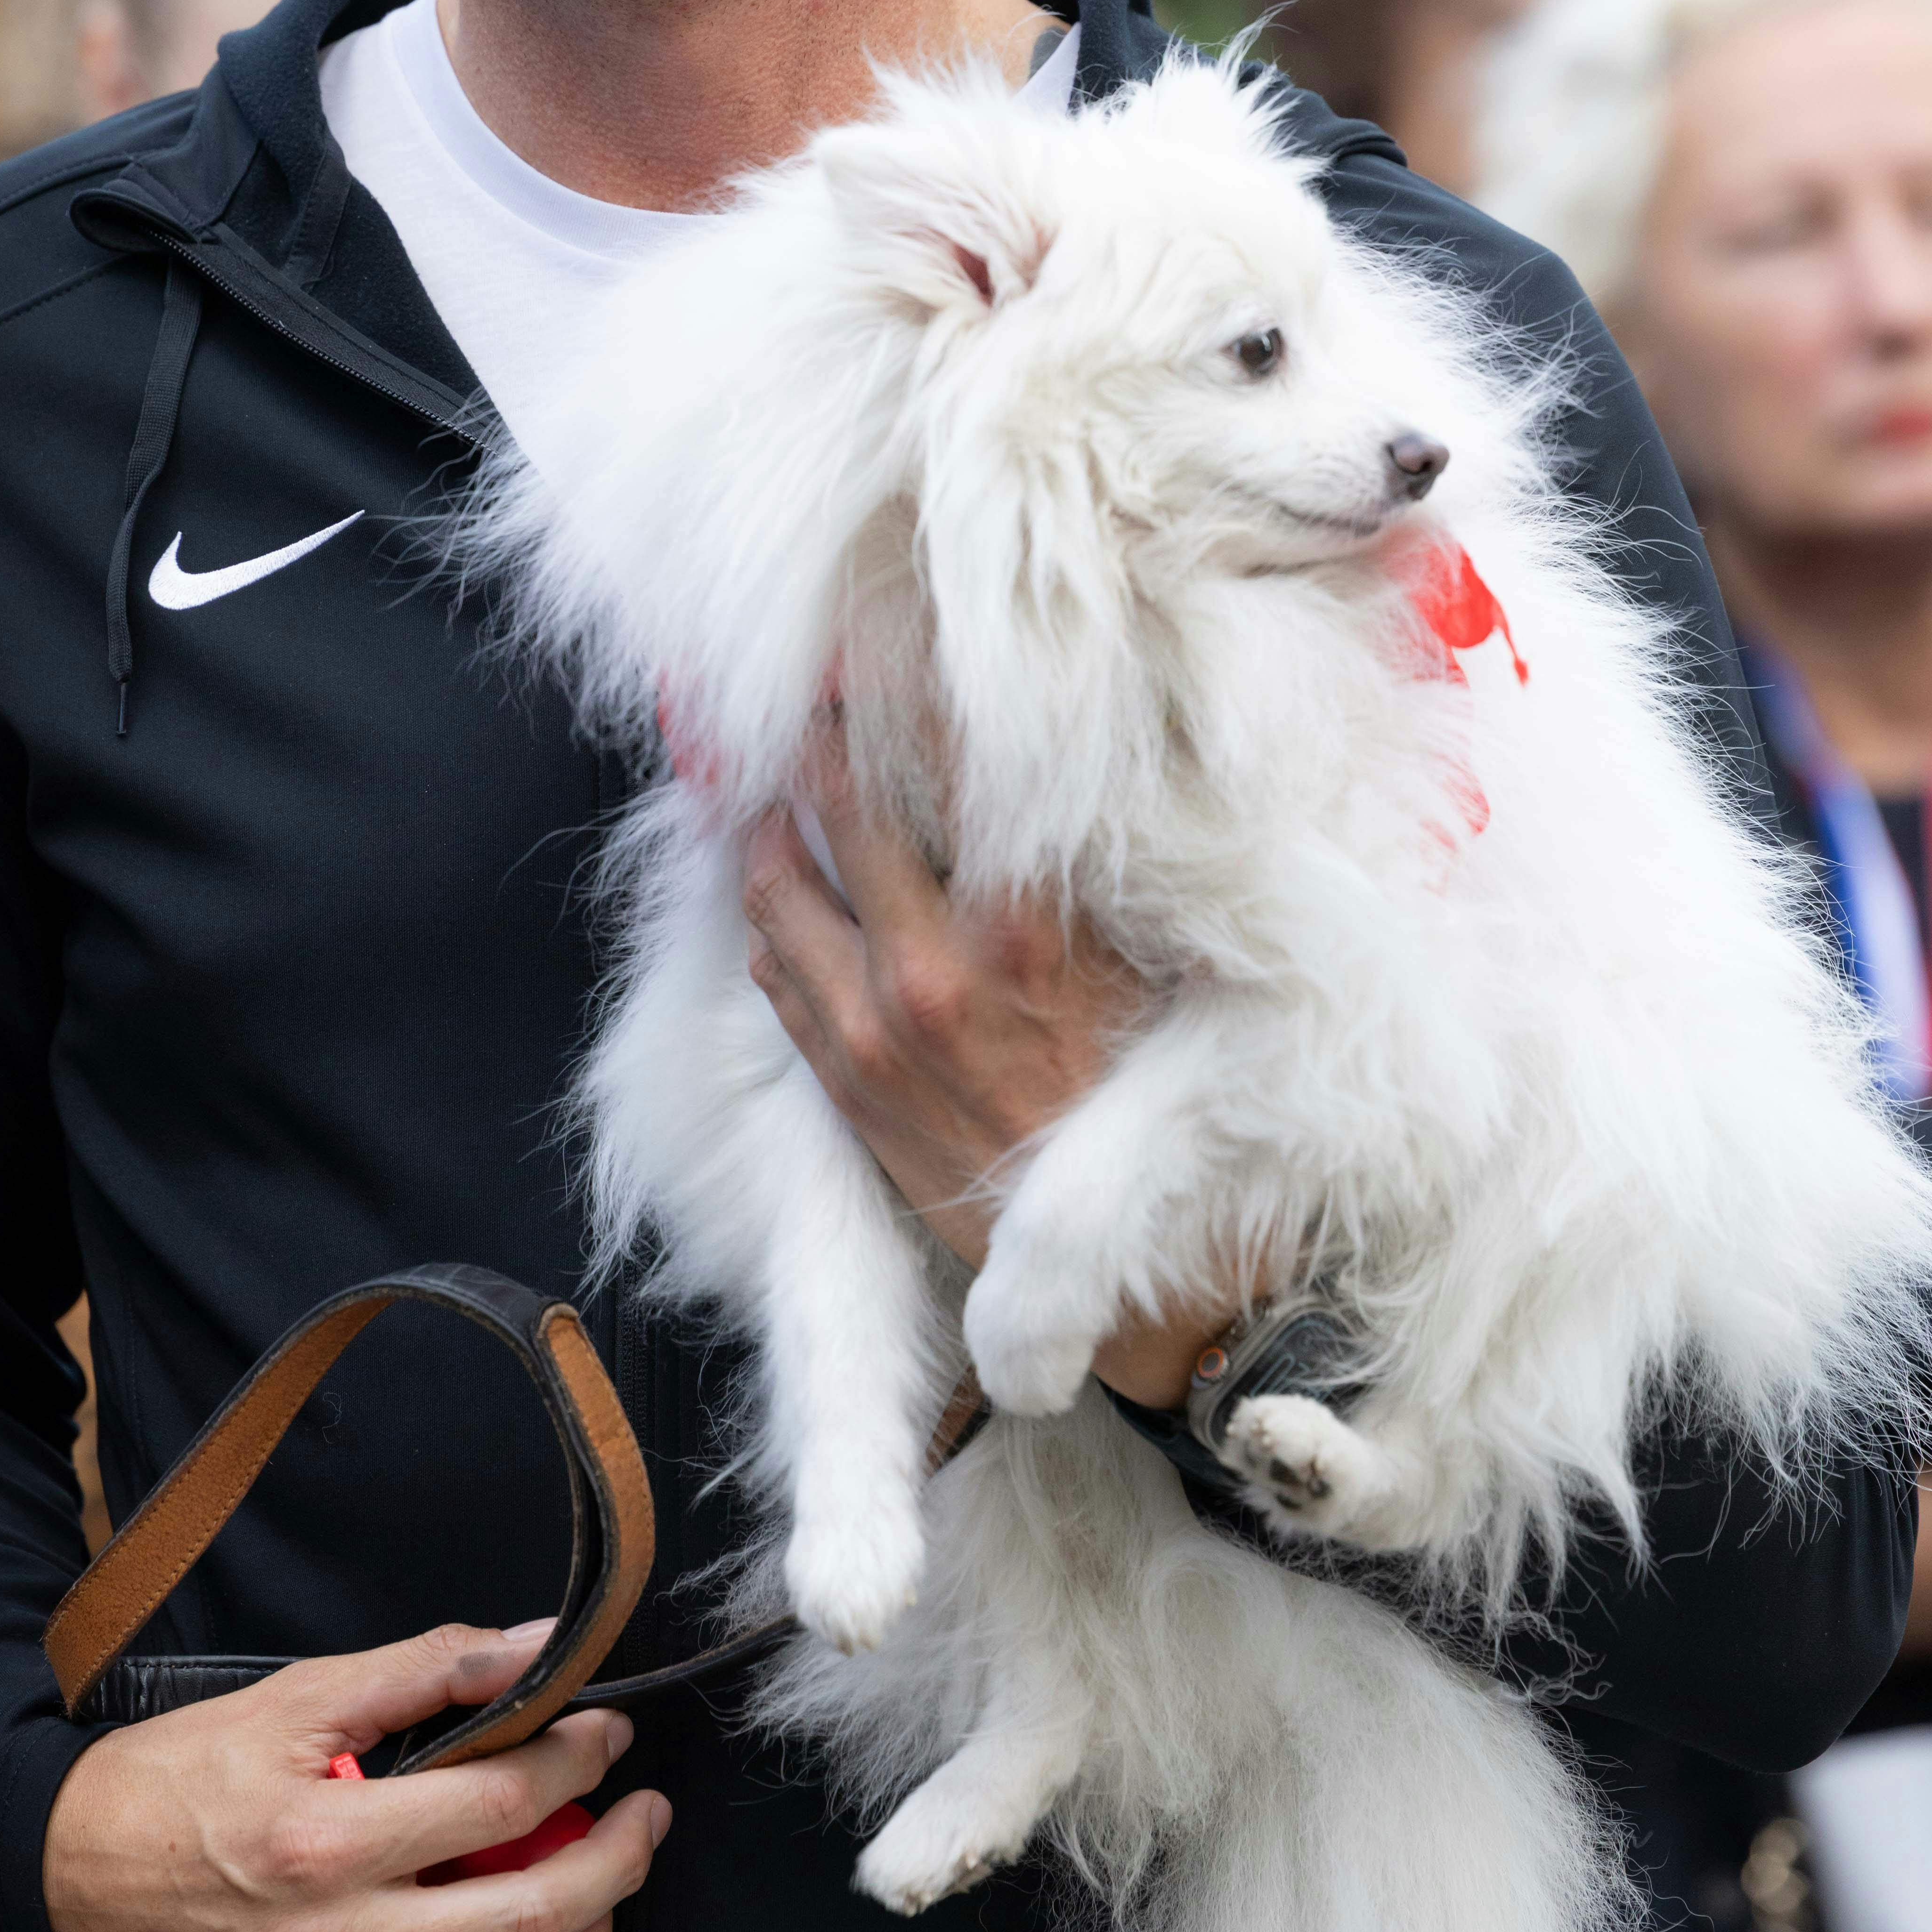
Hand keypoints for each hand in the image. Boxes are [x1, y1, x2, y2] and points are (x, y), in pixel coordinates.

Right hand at [42, 1620, 670, 1931]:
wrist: (72, 1880)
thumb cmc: (179, 1778)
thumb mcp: (297, 1698)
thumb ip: (424, 1669)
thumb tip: (535, 1647)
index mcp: (324, 1845)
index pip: (501, 1808)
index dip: (576, 1761)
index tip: (606, 1731)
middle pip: (533, 1923)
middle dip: (618, 1862)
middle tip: (647, 1816)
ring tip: (604, 1882)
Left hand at [740, 731, 1229, 1412]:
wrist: (1135, 1288)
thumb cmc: (1164, 1115)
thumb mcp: (1167, 977)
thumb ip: (1110, 877)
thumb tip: (1075, 770)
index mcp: (1029, 934)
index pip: (953, 773)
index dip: (920, 695)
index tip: (902, 643)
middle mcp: (936, 970)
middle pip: (852, 808)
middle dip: (837, 732)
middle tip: (827, 679)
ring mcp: (874, 1030)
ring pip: (784, 882)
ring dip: (779, 811)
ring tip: (782, 760)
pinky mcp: (843, 1083)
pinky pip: (774, 963)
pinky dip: (764, 900)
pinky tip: (768, 857)